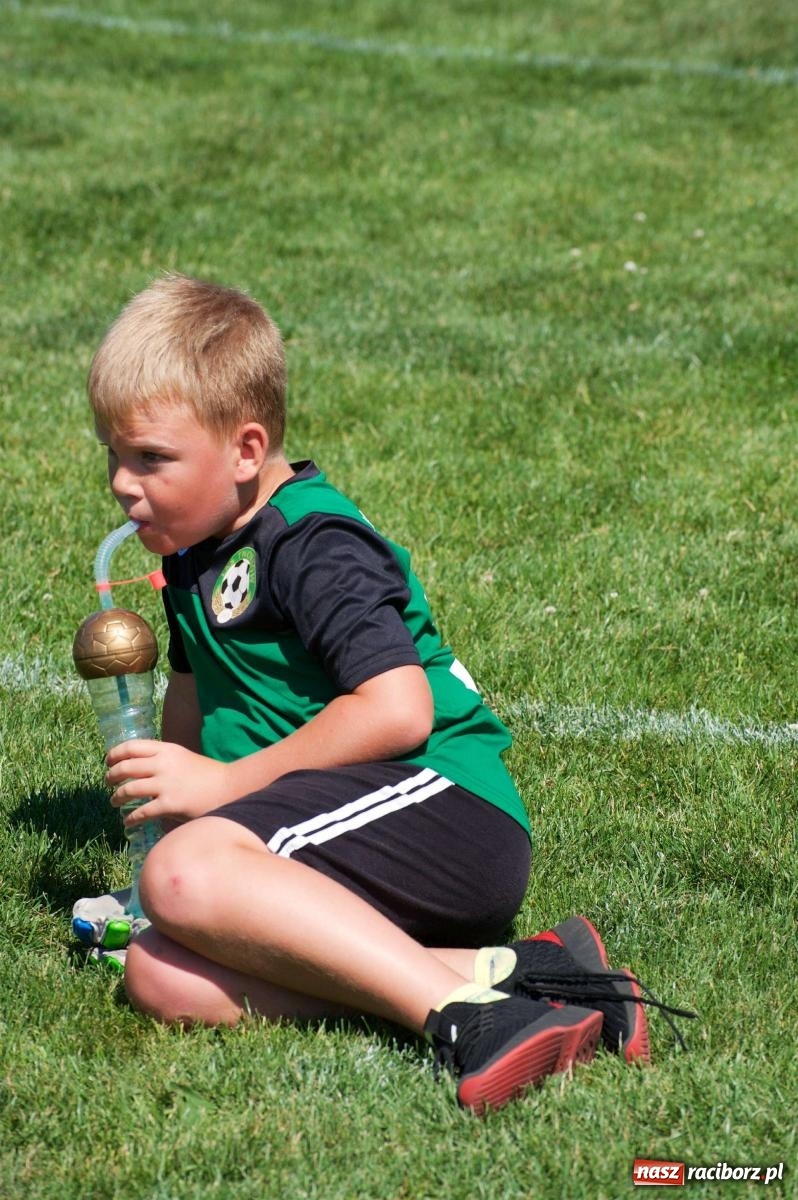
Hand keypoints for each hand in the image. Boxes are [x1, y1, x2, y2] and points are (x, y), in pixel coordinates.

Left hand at [105, 740, 233, 827]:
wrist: (229, 788)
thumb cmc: (207, 774)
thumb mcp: (182, 757)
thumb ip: (163, 759)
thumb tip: (139, 766)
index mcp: (166, 749)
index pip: (131, 747)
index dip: (114, 754)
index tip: (108, 762)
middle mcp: (163, 764)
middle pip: (125, 767)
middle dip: (111, 776)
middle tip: (108, 783)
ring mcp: (166, 784)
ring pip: (129, 789)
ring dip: (116, 797)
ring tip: (114, 801)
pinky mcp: (170, 804)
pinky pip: (141, 812)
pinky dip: (130, 818)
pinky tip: (127, 821)